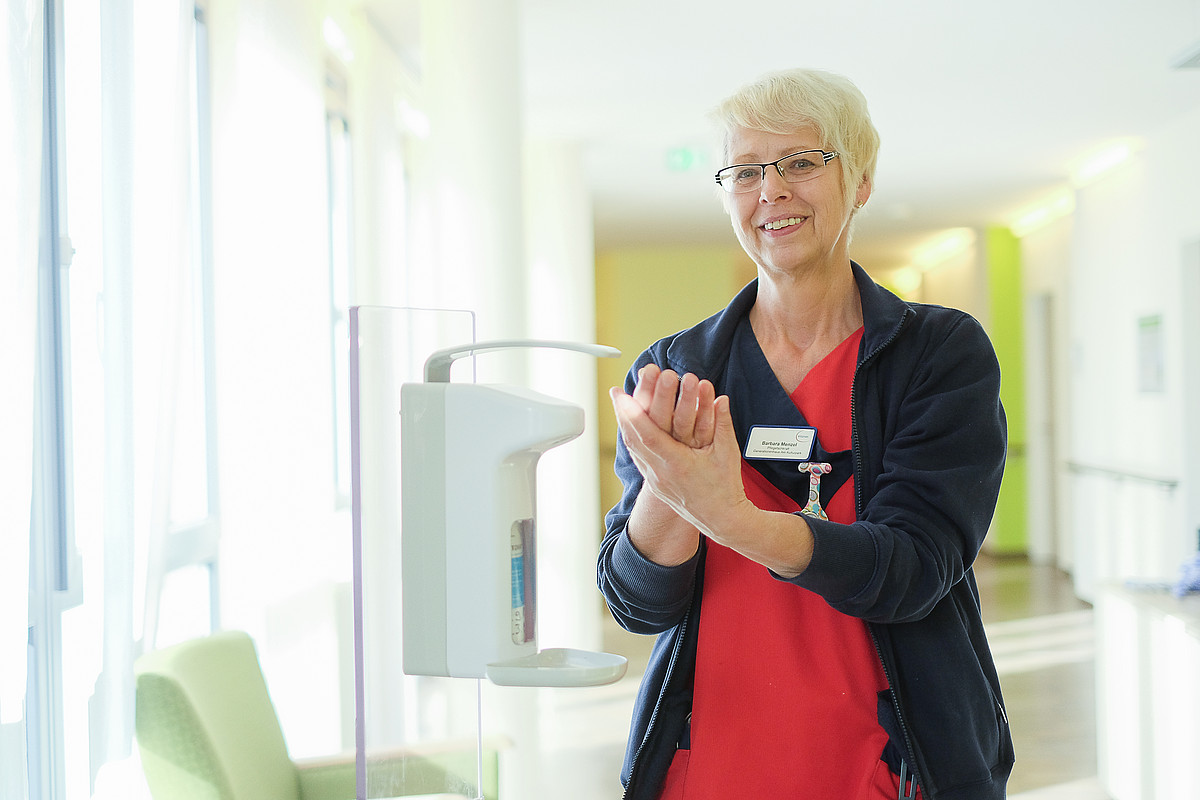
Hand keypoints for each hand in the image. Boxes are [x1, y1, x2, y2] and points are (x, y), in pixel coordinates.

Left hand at [612, 365, 814, 576]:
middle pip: (634, 440)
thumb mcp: (728, 453)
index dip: (633, 414)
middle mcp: (661, 474)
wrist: (723, 520)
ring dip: (625, 425)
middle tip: (616, 393)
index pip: (648, 436)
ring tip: (620, 406)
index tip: (623, 396)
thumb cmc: (726, 487)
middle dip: (623, 414)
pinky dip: (633, 440)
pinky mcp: (656, 485)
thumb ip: (722, 423)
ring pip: (633, 449)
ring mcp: (656, 481)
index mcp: (678, 464)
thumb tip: (721, 399)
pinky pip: (639, 458)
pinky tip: (631, 428)